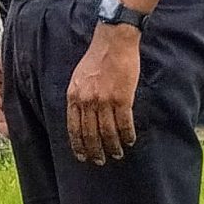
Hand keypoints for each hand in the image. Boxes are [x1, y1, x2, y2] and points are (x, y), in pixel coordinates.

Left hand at [65, 26, 141, 165]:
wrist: (113, 43)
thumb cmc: (96, 59)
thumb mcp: (78, 79)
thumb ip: (78, 97)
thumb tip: (80, 116)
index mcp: (73, 96)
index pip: (73, 127)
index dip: (78, 144)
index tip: (82, 156)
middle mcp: (87, 101)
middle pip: (90, 133)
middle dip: (95, 150)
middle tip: (100, 161)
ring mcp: (104, 100)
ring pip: (107, 132)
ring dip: (113, 146)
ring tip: (117, 154)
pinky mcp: (122, 98)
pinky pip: (124, 123)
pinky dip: (127, 134)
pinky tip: (129, 140)